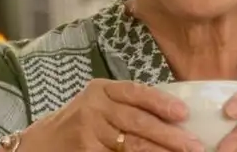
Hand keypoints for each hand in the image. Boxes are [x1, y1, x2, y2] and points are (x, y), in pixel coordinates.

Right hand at [18, 79, 204, 150]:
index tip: (184, 113)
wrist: (41, 143)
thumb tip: (176, 114)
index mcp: (102, 90)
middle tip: (195, 145)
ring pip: (132, 146)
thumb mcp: (100, 104)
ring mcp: (88, 133)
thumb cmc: (81, 122)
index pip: (135, 92)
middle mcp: (94, 108)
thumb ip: (128, 105)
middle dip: (170, 135)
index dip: (161, 102)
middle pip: (137, 122)